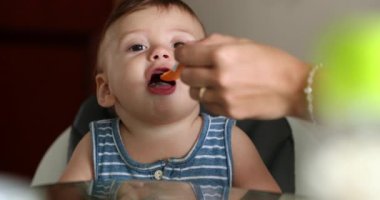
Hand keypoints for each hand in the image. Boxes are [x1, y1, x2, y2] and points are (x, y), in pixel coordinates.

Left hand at [175, 34, 309, 119]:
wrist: (294, 88)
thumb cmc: (271, 62)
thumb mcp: (243, 43)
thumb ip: (213, 42)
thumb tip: (190, 47)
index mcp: (222, 54)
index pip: (185, 55)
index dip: (183, 54)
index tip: (186, 56)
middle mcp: (219, 76)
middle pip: (186, 76)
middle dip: (191, 71)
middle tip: (201, 70)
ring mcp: (223, 97)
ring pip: (195, 93)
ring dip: (201, 88)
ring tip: (216, 84)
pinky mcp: (229, 113)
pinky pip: (208, 106)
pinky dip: (212, 100)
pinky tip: (225, 95)